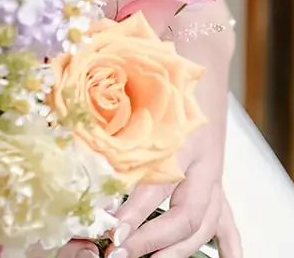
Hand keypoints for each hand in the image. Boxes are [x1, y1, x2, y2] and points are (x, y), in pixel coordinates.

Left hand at [106, 29, 242, 257]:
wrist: (201, 56)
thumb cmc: (160, 69)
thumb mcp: (130, 81)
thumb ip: (103, 99)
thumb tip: (63, 109)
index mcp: (181, 134)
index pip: (159, 181)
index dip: (136, 208)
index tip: (113, 229)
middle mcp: (202, 158)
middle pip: (187, 212)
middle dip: (154, 239)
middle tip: (120, 253)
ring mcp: (213, 173)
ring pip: (206, 223)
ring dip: (179, 250)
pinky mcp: (217, 181)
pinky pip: (227, 220)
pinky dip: (230, 247)